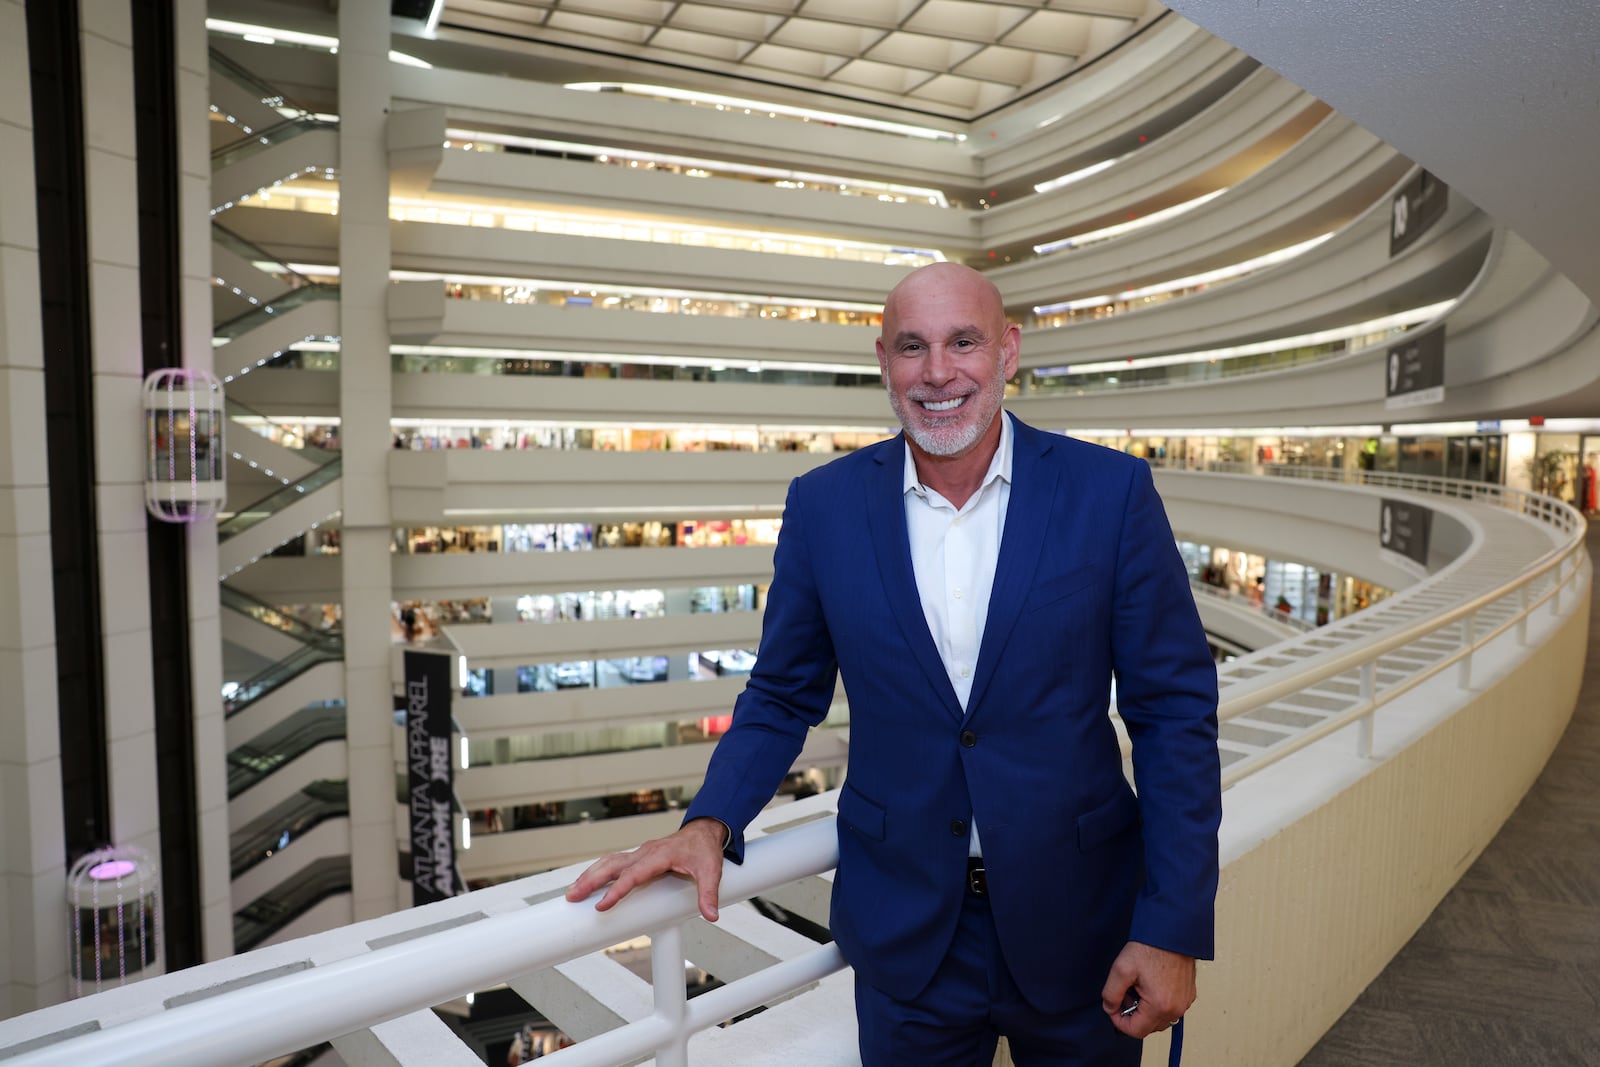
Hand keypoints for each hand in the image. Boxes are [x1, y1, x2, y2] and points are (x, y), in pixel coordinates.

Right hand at [564, 817, 728, 921]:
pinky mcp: (638, 856)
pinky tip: (587, 881)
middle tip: (572, 896)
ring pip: (609, 861)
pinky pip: (613, 861)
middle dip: (591, 881)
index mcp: (660, 856)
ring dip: (590, 875)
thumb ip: (709, 894)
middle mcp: (646, 852)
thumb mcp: (711, 871)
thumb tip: (710, 915)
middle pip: (612, 865)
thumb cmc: (704, 850)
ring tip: (573, 891)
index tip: (602, 905)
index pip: (634, 875)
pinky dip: (597, 870)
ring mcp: (640, 852)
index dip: (617, 890)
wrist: (704, 831)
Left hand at [1101, 941, 1195, 1038]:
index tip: (1113, 1007)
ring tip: (1138, 988)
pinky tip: (1151, 985)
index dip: (1119, 1022)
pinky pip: (1171, 1009)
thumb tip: (1109, 1008)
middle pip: (1149, 1027)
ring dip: (1146, 1011)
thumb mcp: (1121, 969)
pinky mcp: (1189, 995)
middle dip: (1133, 1015)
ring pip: (1160, 1019)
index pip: (1136, 1031)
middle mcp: (1176, 1009)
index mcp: (1159, 1006)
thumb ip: (1111, 994)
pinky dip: (1159, 1004)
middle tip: (1126, 994)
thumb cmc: (1149, 948)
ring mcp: (1185, 1002)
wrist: (1171, 932)